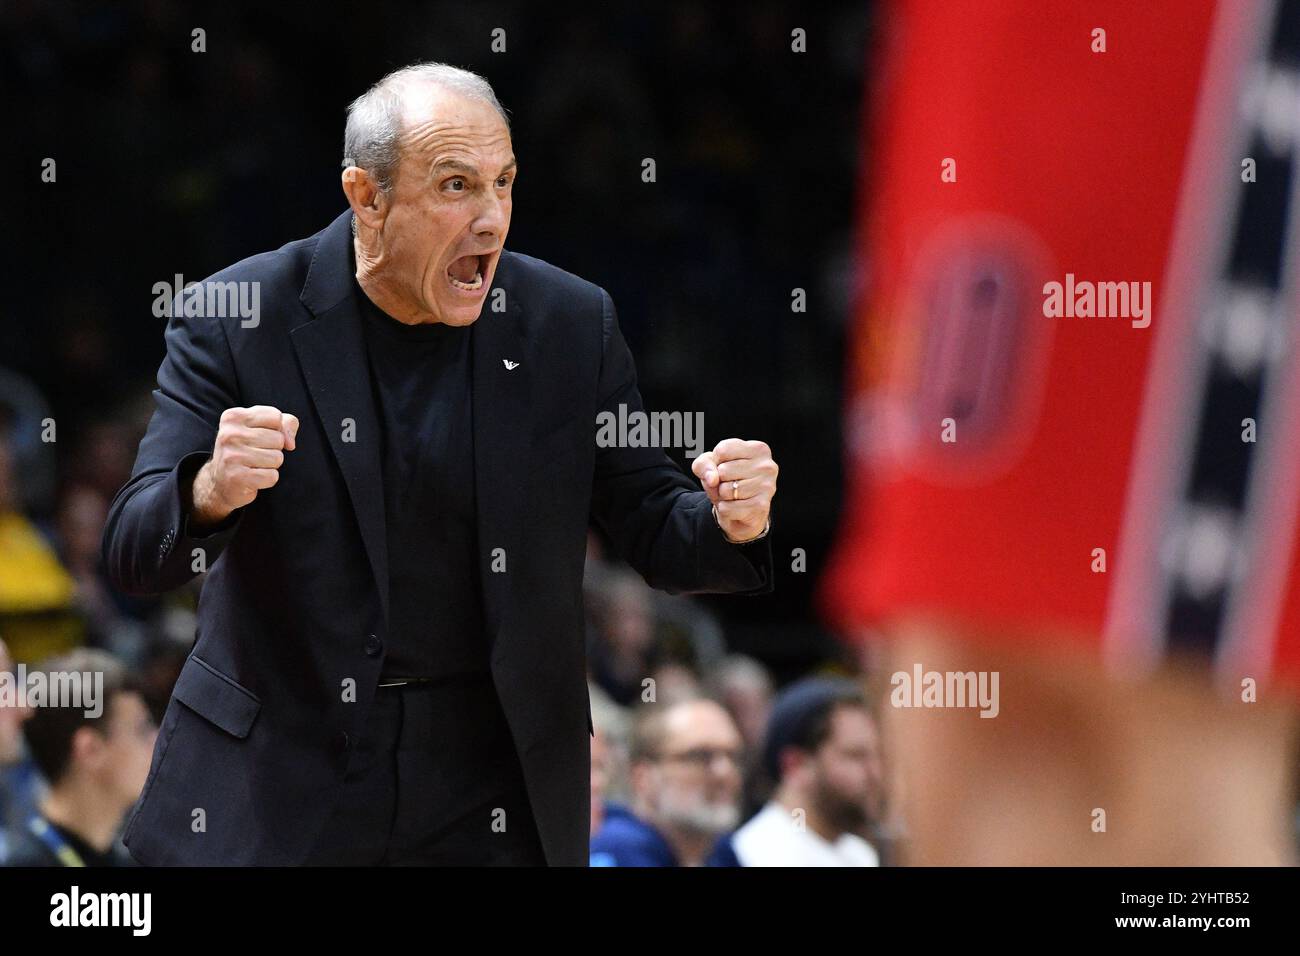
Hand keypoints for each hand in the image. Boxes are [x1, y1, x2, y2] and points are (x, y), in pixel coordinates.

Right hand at [190, 406, 298, 528]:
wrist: (220, 482)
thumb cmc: (247, 450)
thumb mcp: (264, 428)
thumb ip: (286, 423)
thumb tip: (290, 443)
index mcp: (233, 416)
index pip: (275, 416)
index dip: (276, 429)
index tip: (259, 437)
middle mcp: (229, 434)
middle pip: (278, 439)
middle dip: (274, 449)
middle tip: (254, 455)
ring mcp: (231, 456)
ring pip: (277, 458)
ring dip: (271, 465)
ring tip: (253, 466)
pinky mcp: (237, 477)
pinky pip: (272, 476)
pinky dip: (267, 480)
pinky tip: (252, 478)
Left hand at [691, 438, 776, 543]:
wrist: (740, 512)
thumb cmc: (727, 480)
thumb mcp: (710, 464)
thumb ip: (704, 464)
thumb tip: (713, 479)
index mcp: (758, 449)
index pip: (723, 449)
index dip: (715, 461)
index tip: (725, 466)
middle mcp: (767, 465)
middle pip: (723, 471)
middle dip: (718, 481)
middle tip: (729, 484)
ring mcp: (766, 486)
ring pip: (725, 490)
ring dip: (722, 496)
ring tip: (732, 496)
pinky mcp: (761, 506)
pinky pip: (727, 508)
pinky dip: (725, 510)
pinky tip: (736, 507)